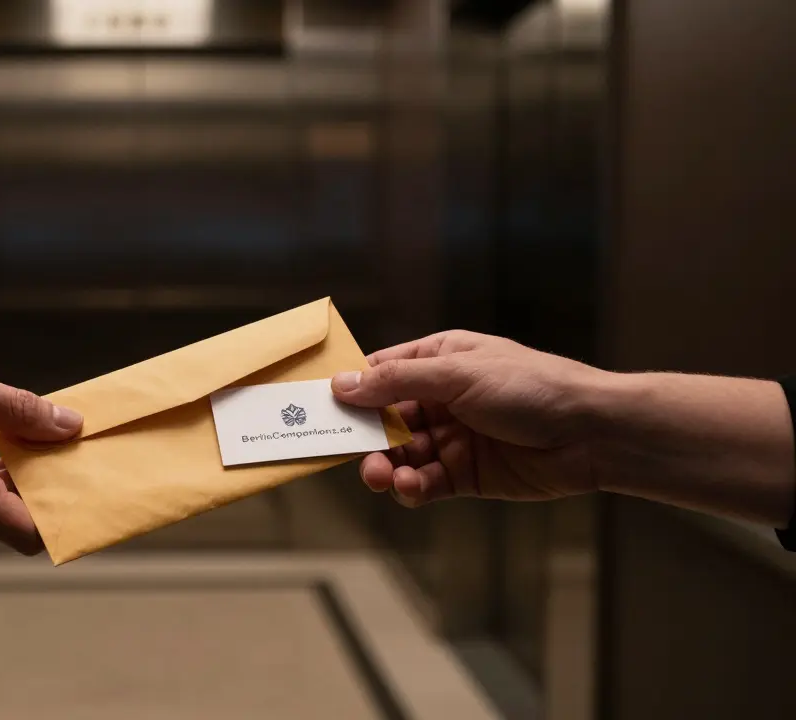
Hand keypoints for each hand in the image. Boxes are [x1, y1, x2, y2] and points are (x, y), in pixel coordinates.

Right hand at [331, 331, 605, 507]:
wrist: (592, 434)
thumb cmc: (532, 387)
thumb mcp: (459, 374)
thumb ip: (398, 382)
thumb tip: (343, 384)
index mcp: (439, 360)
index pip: (380, 372)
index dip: (350, 390)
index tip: (318, 409)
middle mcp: (441, 398)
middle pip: (383, 419)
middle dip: (364, 436)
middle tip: (347, 452)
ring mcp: (452, 437)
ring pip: (400, 455)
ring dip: (384, 466)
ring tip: (380, 477)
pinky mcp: (465, 474)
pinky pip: (424, 483)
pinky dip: (411, 487)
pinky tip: (409, 488)